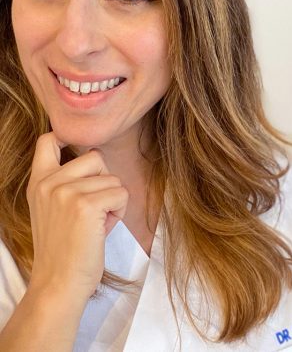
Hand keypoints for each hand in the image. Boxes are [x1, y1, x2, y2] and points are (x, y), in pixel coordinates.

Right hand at [26, 132, 128, 300]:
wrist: (58, 284)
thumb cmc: (64, 249)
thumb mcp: (52, 208)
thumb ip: (65, 182)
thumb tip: (96, 156)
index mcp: (38, 181)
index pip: (49, 140)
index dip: (68, 138)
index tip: (76, 151)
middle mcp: (49, 182)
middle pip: (96, 156)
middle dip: (104, 180)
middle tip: (94, 209)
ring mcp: (66, 191)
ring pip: (112, 178)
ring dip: (113, 200)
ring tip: (97, 223)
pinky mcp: (86, 205)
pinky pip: (121, 194)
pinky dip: (120, 211)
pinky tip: (103, 229)